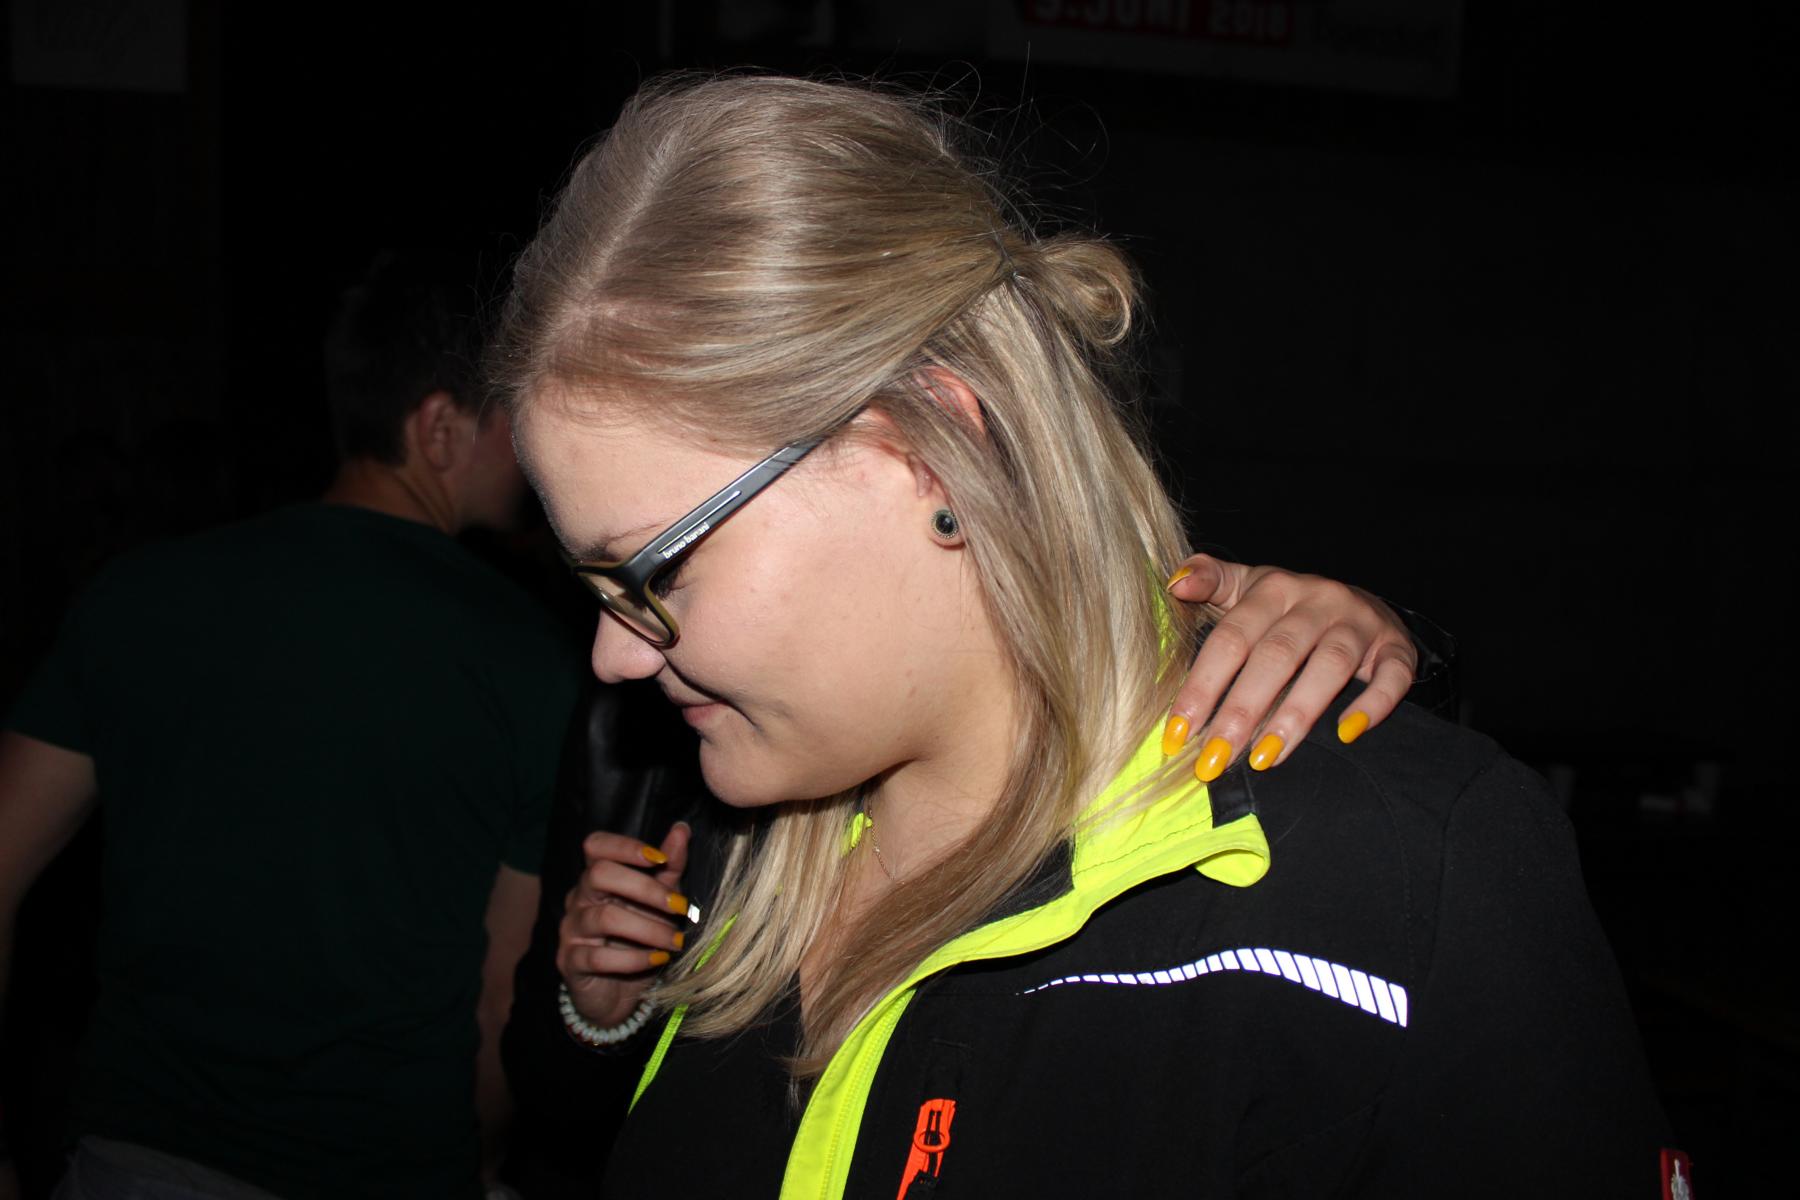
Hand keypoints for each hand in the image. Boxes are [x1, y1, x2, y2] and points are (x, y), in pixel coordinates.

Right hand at [556, 822, 691, 1027]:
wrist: (619, 993)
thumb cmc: (640, 938)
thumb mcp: (660, 900)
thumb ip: (670, 866)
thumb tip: (681, 829)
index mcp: (598, 877)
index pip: (596, 846)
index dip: (625, 846)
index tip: (660, 859)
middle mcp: (579, 898)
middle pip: (599, 874)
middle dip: (646, 889)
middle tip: (681, 908)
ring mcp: (571, 930)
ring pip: (605, 918)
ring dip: (649, 929)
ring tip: (676, 942)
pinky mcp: (570, 962)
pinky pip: (598, 957)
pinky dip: (634, 958)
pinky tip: (657, 960)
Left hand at [1163, 555, 1416, 778]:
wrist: (1361, 603)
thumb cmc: (1288, 607)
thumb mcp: (1245, 587)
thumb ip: (1210, 581)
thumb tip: (1176, 583)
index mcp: (1274, 588)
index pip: (1231, 638)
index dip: (1202, 685)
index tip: (1176, 734)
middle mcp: (1318, 600)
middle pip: (1276, 656)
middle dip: (1240, 711)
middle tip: (1214, 759)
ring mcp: (1360, 623)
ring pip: (1329, 667)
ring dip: (1295, 715)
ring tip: (1264, 759)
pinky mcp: (1396, 647)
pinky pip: (1392, 675)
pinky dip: (1372, 704)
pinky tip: (1347, 734)